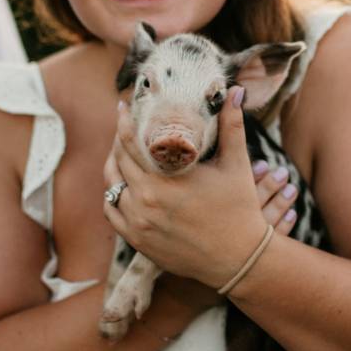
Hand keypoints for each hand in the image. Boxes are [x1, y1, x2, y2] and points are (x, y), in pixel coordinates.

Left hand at [103, 87, 296, 289]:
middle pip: (117, 162)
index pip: (130, 143)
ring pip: (111, 187)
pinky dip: (113, 195)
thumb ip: (232, 125)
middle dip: (118, 141)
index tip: (123, 106)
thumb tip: (234, 90)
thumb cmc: (239, 209)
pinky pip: (112, 213)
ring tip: (121, 153)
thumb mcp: (236, 164)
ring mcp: (138, 225)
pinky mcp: (138, 242)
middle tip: (125, 127)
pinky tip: (121, 184)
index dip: (123, 122)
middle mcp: (145, 202)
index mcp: (164, 181)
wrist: (239, 259)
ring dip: (113, 167)